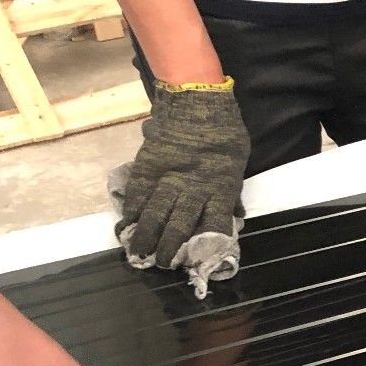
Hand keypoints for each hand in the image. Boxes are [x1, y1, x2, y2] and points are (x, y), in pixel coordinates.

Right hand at [119, 80, 248, 266]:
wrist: (198, 101)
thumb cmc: (224, 133)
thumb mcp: (238, 163)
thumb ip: (233, 191)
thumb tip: (236, 214)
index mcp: (220, 190)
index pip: (213, 227)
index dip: (204, 247)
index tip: (196, 261)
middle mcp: (193, 190)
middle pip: (179, 227)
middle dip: (168, 249)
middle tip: (161, 264)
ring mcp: (169, 178)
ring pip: (156, 215)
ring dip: (146, 236)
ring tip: (138, 252)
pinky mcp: (149, 165)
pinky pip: (138, 193)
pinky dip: (132, 209)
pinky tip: (127, 223)